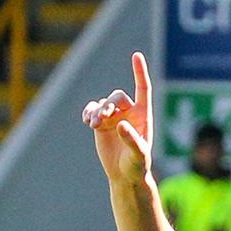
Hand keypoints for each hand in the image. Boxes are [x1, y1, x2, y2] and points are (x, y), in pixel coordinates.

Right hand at [83, 51, 154, 185]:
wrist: (124, 175)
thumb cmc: (137, 165)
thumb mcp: (138, 155)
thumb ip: (132, 140)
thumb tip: (121, 125)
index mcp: (143, 115)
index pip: (142, 88)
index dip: (139, 72)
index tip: (136, 56)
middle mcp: (128, 112)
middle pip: (117, 97)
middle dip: (108, 105)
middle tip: (102, 118)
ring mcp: (114, 116)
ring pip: (103, 103)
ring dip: (96, 111)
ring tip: (92, 124)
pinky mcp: (101, 123)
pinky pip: (92, 110)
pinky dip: (88, 112)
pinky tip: (87, 121)